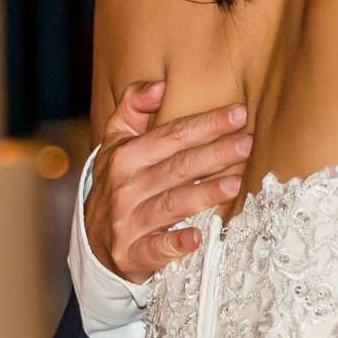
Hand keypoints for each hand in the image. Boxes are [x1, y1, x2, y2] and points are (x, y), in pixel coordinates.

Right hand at [85, 80, 251, 282]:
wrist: (91, 241)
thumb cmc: (116, 184)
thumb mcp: (116, 143)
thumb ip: (133, 108)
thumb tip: (159, 85)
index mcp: (125, 157)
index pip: (172, 136)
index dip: (205, 124)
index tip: (238, 114)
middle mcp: (126, 188)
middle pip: (177, 167)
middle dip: (214, 154)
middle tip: (247, 143)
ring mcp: (129, 222)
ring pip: (171, 205)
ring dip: (203, 194)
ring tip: (234, 184)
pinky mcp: (134, 253)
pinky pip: (157, 249)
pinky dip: (176, 244)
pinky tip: (198, 237)